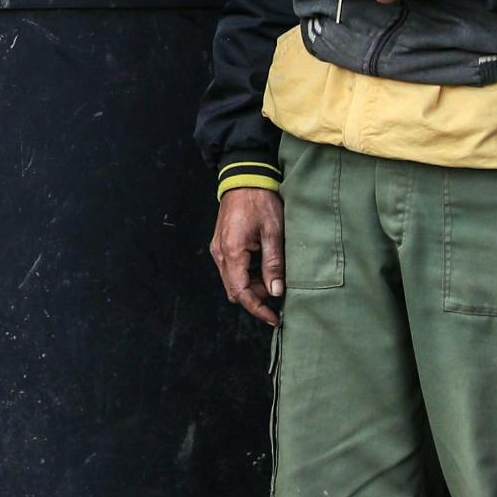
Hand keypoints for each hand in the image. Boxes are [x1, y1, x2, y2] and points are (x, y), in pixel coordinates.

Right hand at [210, 188, 284, 324]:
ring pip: (233, 280)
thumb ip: (273, 264)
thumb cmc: (260, 202)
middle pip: (235, 290)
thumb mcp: (273, 232)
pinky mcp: (222, 244)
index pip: (242, 292)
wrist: (244, 178)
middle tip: (278, 288)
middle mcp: (220, 254)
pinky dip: (247, 274)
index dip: (258, 308)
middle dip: (256, 297)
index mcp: (232, 252)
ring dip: (252, 285)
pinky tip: (263, 265)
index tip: (274, 318)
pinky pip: (232, 268)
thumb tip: (275, 291)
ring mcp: (218, 249)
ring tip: (274, 274)